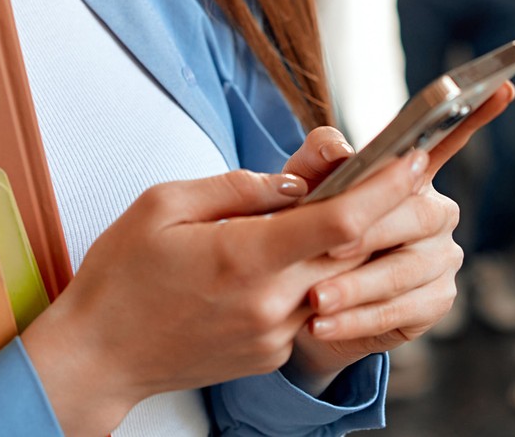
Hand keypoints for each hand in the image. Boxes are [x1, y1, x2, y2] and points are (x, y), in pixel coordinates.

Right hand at [22, 145, 430, 434]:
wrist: (99, 357)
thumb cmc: (122, 274)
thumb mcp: (163, 205)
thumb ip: (235, 188)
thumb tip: (292, 184)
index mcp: (245, 258)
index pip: (338, 221)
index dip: (384, 188)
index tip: (415, 158)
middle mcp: (271, 303)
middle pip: (354, 253)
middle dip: (389, 210)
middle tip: (410, 168)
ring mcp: (275, 335)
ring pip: (337, 282)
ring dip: (354, 244)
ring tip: (359, 203)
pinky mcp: (271, 354)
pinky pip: (310, 306)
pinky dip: (319, 275)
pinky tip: (303, 252)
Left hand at [276, 84, 514, 386]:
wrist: (298, 303)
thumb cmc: (302, 233)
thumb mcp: (298, 192)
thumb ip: (314, 162)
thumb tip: (338, 148)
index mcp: (408, 174)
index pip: (446, 138)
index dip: (477, 113)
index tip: (503, 84)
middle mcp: (434, 210)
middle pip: (416, 212)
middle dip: (368, 233)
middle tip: (326, 251)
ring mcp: (441, 256)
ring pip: (408, 268)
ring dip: (358, 286)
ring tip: (316, 299)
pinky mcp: (437, 300)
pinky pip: (404, 309)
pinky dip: (360, 318)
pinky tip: (325, 325)